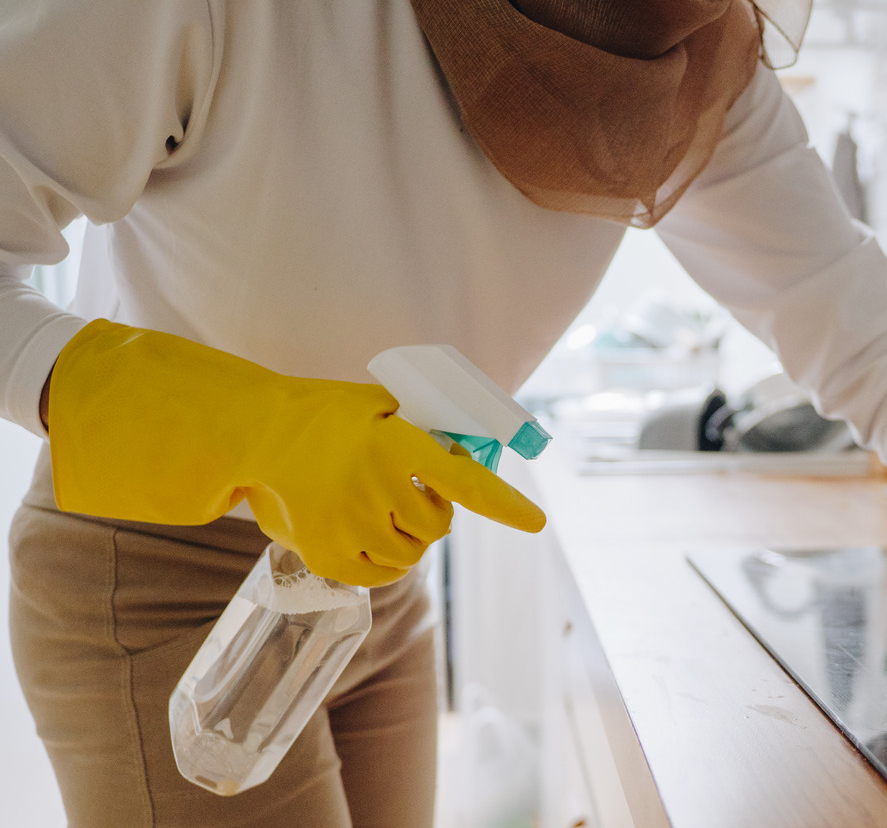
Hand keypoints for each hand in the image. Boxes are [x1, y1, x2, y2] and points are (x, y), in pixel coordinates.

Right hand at [48, 320, 544, 585]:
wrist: (258, 432)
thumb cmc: (331, 415)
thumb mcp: (384, 404)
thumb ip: (429, 428)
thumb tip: (476, 453)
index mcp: (395, 443)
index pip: (463, 480)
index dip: (504, 503)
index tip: (536, 523)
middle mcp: (375, 486)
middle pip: (438, 525)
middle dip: (431, 510)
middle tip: (403, 486)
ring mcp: (348, 525)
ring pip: (412, 553)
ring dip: (407, 535)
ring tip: (376, 504)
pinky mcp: (326, 556)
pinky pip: (382, 574)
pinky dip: (385, 560)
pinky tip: (366, 531)